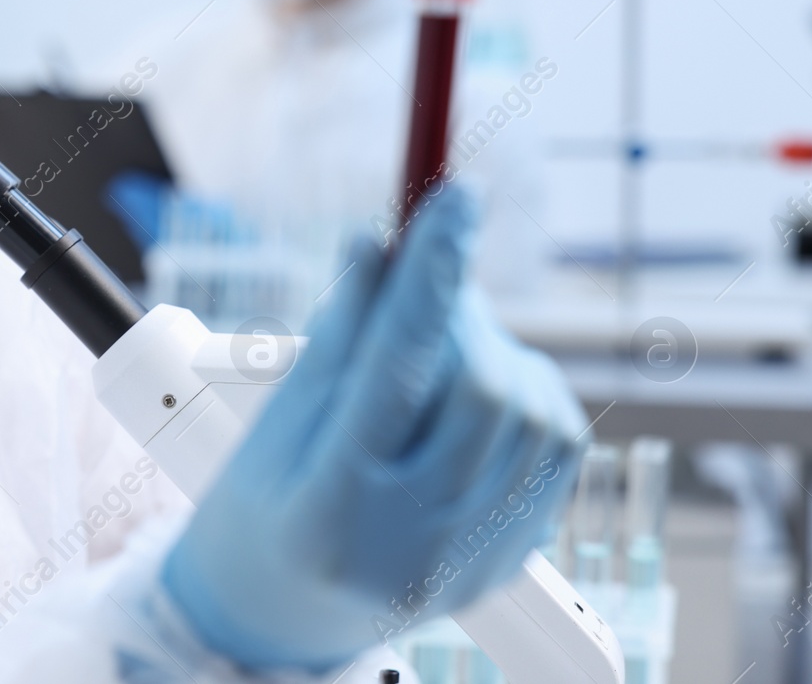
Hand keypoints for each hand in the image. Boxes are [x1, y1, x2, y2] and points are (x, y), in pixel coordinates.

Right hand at [160, 186, 585, 671]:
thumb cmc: (257, 505)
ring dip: (493, 348)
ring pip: (533, 412)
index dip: (429, 274)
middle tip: (420, 276)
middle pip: (478, 388)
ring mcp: (473, 563)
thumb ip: (336, 337)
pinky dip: (524, 391)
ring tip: (434, 345)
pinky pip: (555, 446)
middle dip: (457, 309)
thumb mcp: (272, 419)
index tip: (453, 197)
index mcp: (332, 510)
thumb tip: (381, 245)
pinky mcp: (514, 559)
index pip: (396, 369)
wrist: (280, 615)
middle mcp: (414, 548)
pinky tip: (473, 390)